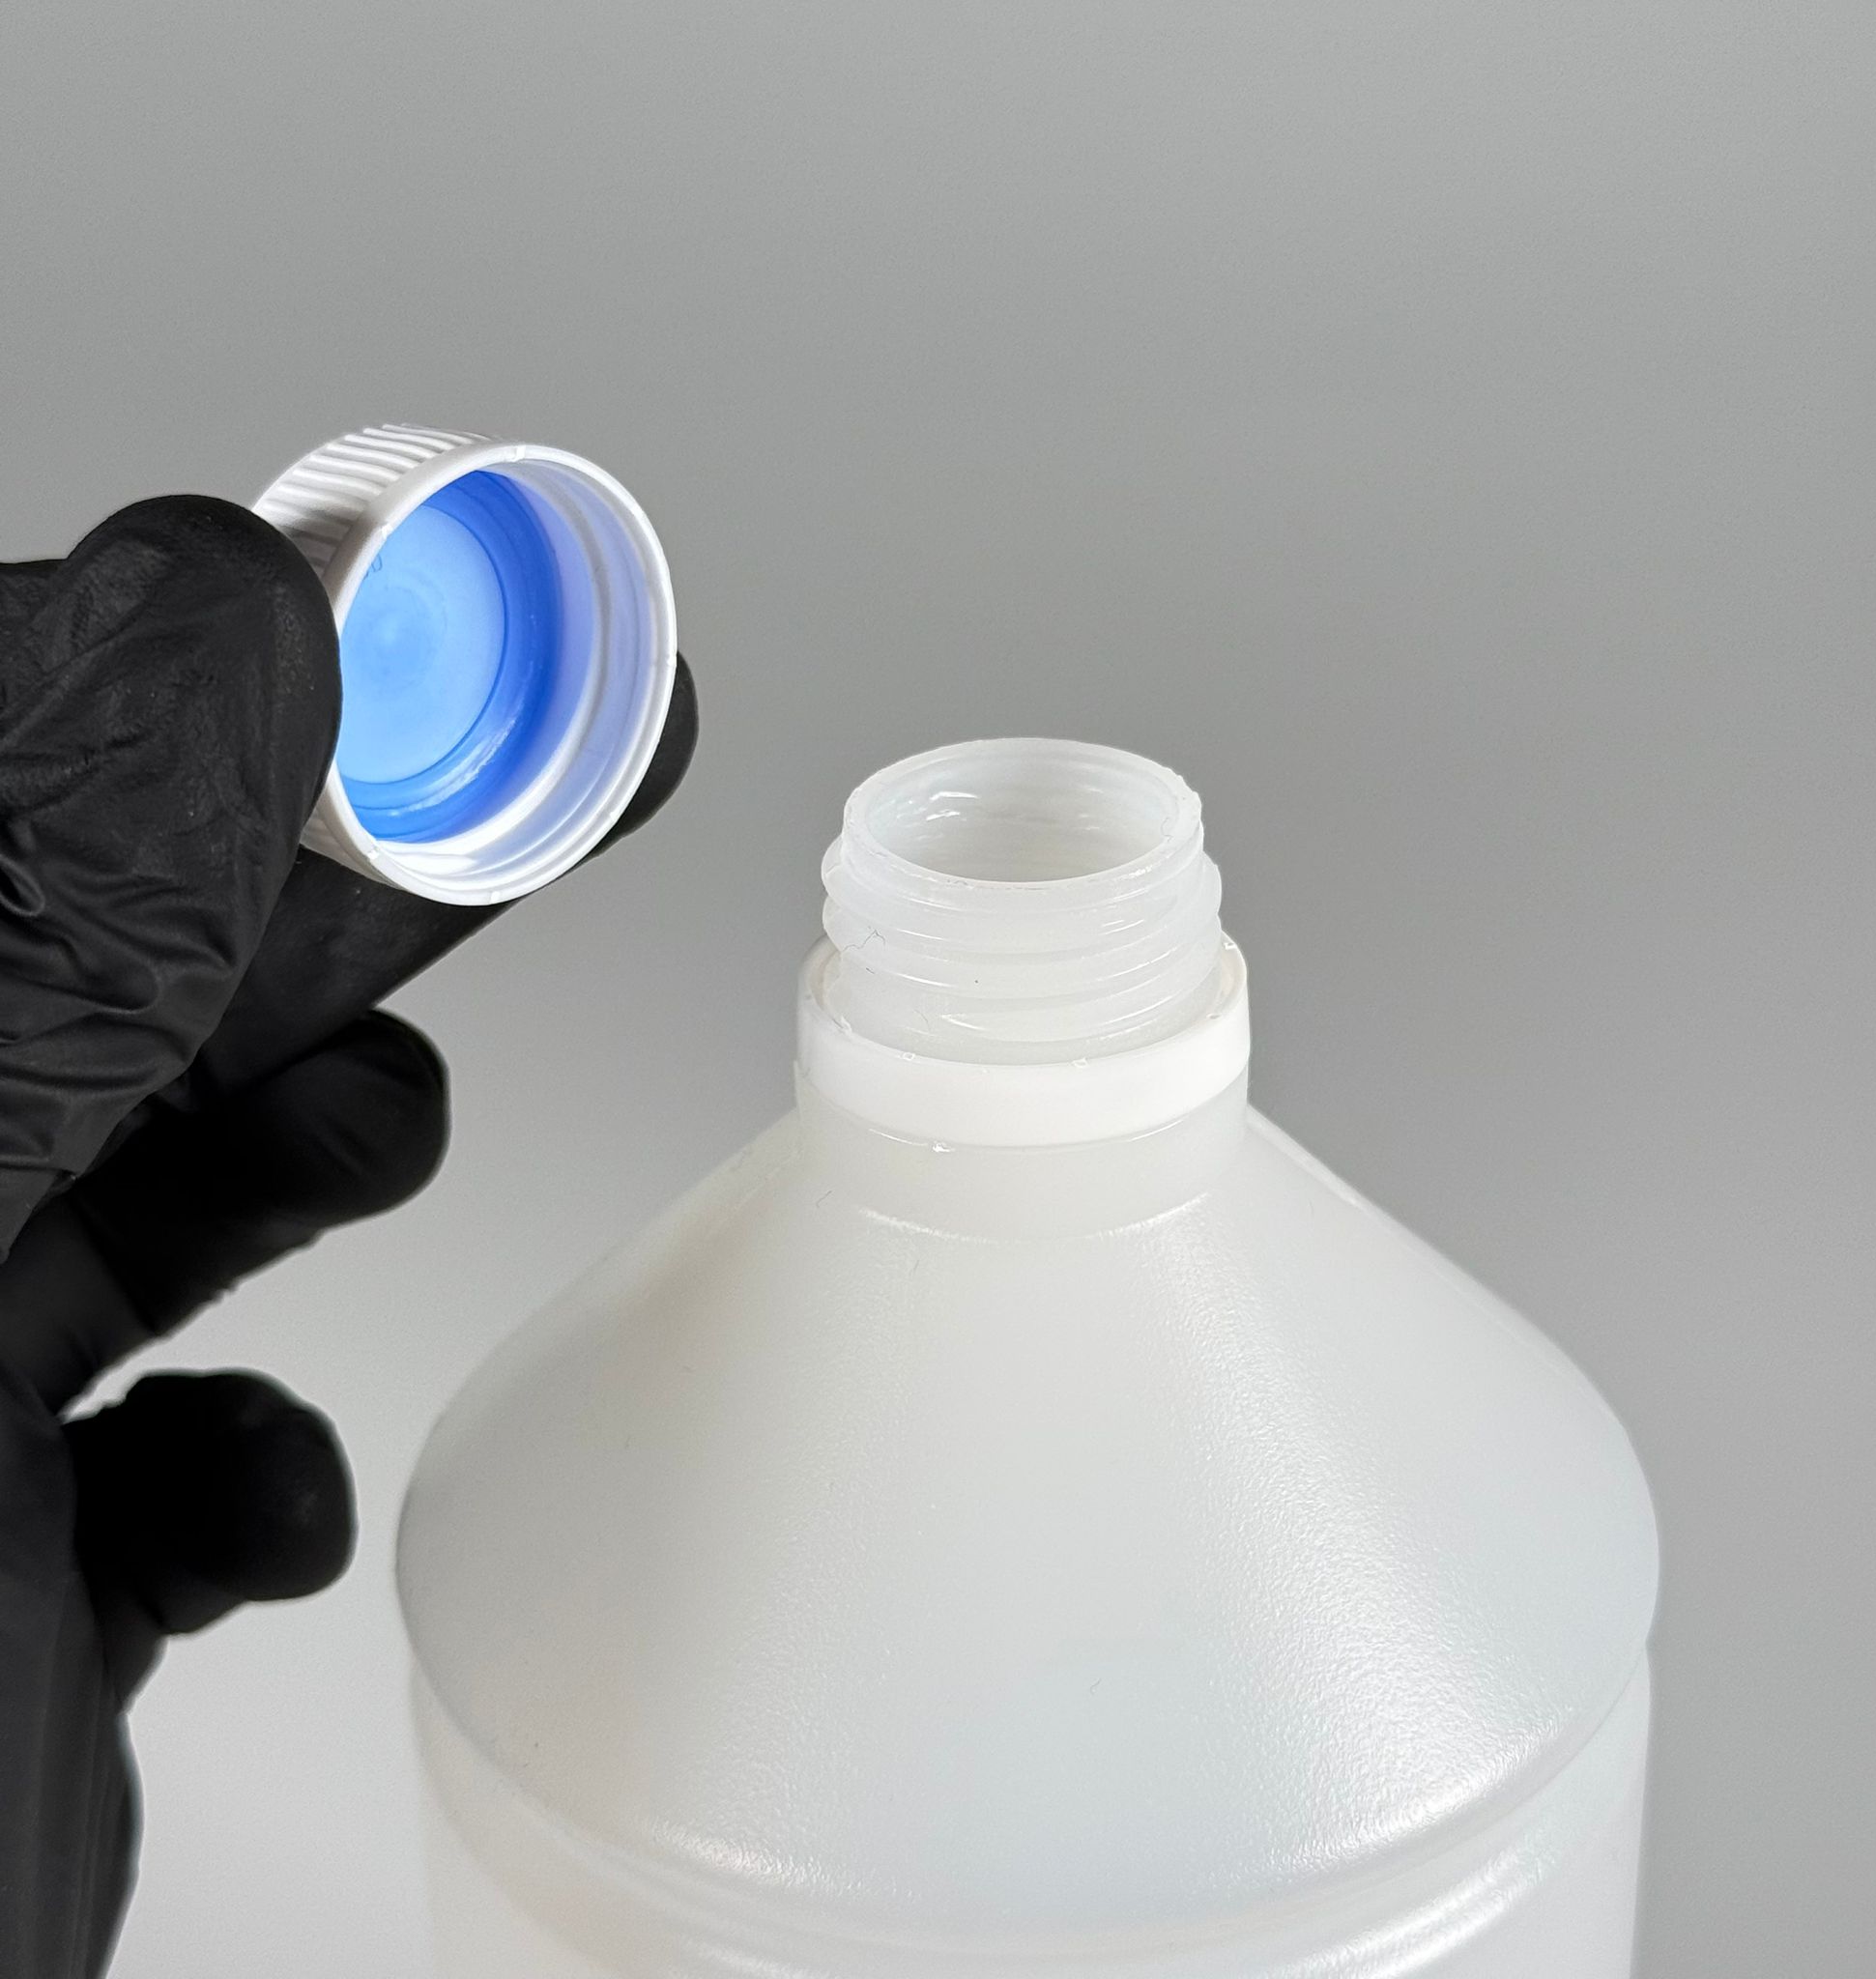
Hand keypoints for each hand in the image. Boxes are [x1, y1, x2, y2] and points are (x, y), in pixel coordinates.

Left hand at [0, 498, 448, 1976]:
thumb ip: (53, 917)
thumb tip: (219, 606)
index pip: (17, 777)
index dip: (230, 678)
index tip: (428, 611)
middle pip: (126, 959)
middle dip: (357, 871)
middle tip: (555, 761)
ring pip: (165, 1176)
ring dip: (311, 1147)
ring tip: (358, 1144)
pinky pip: (171, 1444)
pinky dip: (252, 1458)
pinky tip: (224, 1504)